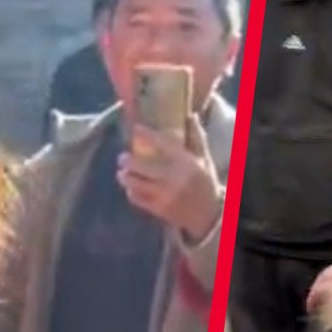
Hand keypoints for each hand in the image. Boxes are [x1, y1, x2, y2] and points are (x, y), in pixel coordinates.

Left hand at [118, 121, 221, 239]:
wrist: (209, 215)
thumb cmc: (205, 183)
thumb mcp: (204, 159)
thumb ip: (196, 137)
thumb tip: (191, 116)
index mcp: (185, 162)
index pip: (161, 143)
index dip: (145, 134)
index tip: (136, 129)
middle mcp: (173, 178)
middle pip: (140, 165)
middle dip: (127, 160)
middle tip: (122, 157)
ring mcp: (164, 195)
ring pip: (135, 182)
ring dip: (125, 176)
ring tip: (123, 173)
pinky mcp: (159, 209)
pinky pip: (137, 198)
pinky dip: (131, 192)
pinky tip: (131, 188)